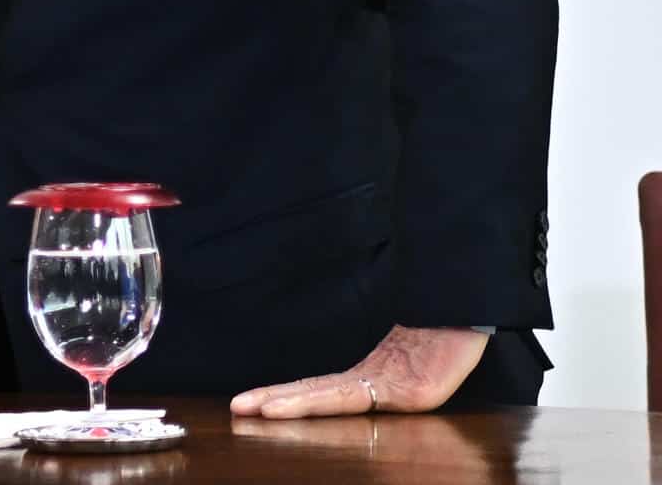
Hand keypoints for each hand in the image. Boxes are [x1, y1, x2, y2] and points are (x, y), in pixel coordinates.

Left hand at [229, 325, 489, 417]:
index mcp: (378, 377)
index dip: (290, 397)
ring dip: (288, 402)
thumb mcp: (421, 369)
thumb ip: (391, 382)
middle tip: (238, 407)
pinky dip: (317, 402)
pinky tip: (285, 404)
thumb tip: (372, 392)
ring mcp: (393, 386)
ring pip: (328, 396)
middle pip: (317, 394)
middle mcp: (378, 381)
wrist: (480, 312)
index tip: (252, 402)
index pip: (324, 391)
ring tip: (254, 407)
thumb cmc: (453, 336)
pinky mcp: (413, 394)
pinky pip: (355, 398)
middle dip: (276, 402)